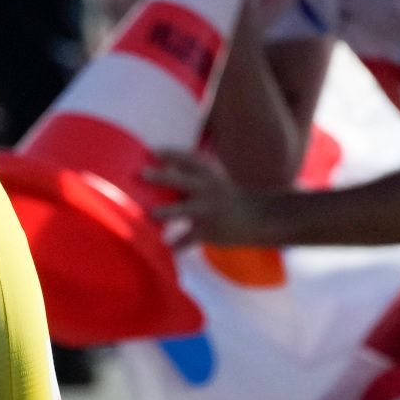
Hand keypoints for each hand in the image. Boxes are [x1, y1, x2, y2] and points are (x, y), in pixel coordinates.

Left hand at [147, 149, 280, 246]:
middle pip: (181, 181)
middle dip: (161, 177)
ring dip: (166, 212)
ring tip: (151, 214)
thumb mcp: (214, 179)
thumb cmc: (227, 196)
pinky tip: (167, 248)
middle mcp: (208, 189)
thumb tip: (159, 173)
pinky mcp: (208, 231)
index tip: (152, 151)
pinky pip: (189, 238)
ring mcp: (208, 210)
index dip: (169, 153)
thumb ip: (189, 176)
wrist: (258, 217)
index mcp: (208, 174)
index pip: (187, 158)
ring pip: (184, 210)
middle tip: (142, 174)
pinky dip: (178, 244)